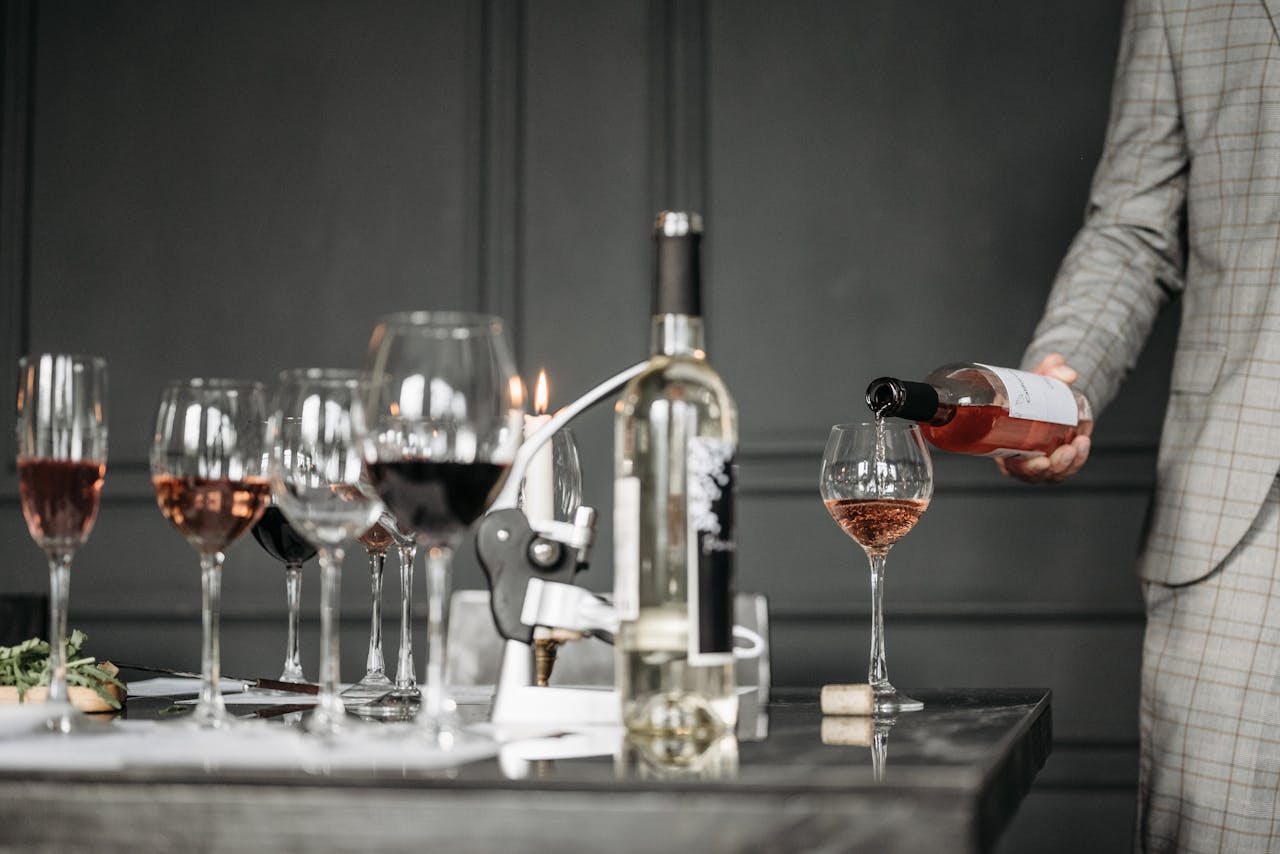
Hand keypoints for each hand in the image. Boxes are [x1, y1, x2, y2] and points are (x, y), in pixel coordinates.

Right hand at [996, 353, 1090, 483]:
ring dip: (1068, 463)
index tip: (1041, 461)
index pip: (1011, 465)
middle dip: (1054, 467)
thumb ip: (1052, 369)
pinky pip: (1067, 467)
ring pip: (1054, 473)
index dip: (1024, 468)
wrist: (1046, 393)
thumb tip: (1068, 374)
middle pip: (1036, 473)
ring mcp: (1041, 460)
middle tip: (1065, 452)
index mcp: (1006, 444)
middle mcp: (1022, 457)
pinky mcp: (1057, 460)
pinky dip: (1078, 458)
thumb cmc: (1032, 390)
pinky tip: (1083, 444)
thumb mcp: (1038, 377)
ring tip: (1079, 444)